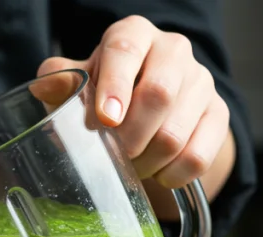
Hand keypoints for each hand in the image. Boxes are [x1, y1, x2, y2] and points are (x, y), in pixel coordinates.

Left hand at [37, 15, 231, 190]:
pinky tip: (157, 174)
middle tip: (112, 153)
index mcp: (133, 35)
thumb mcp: (79, 87)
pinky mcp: (218, 114)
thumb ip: (62, 84)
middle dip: (129, 136)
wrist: (149, 114)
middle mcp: (172, 49)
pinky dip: (172, 174)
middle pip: (159, 94)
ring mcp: (201, 81)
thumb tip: (44, 86)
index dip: (114, 85)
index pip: (125, 49)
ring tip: (130, 166)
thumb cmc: (104, 96)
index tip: (104, 119)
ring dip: (146, 161)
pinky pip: (198, 155)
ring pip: (176, 133)